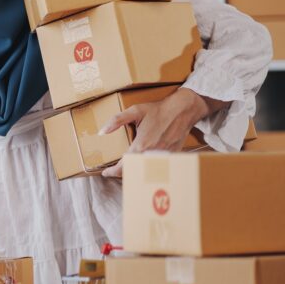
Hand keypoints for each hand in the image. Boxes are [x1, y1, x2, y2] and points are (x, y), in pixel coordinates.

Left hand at [98, 88, 212, 177]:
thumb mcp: (134, 111)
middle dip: (122, 173)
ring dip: (135, 170)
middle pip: (133, 171)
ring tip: (126, 167)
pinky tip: (142, 162)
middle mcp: (151, 154)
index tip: (105, 173)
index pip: (123, 166)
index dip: (112, 172)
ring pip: (145, 169)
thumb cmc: (158, 110)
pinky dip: (148, 166)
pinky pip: (157, 165)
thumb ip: (116, 121)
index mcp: (141, 146)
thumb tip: (102, 132)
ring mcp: (163, 156)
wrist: (182, 110)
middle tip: (113, 171)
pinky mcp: (171, 156)